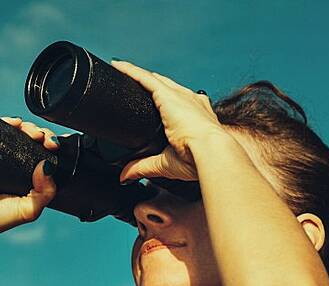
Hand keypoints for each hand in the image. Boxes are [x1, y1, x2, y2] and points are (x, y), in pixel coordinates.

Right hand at [0, 117, 59, 243]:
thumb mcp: (28, 210)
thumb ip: (44, 193)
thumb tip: (46, 165)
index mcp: (26, 178)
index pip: (43, 155)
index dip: (50, 146)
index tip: (52, 145)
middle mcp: (12, 166)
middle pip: (30, 141)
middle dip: (39, 133)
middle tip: (40, 137)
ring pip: (14, 133)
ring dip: (25, 126)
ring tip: (27, 129)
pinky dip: (4, 122)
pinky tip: (12, 122)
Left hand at [110, 60, 228, 182]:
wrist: (210, 152)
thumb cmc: (198, 159)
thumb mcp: (166, 164)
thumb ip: (144, 167)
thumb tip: (126, 176)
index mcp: (196, 117)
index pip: (177, 103)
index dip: (165, 100)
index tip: (155, 101)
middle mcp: (190, 102)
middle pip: (165, 87)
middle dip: (150, 83)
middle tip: (133, 80)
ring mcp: (179, 96)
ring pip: (153, 80)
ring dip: (136, 74)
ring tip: (119, 68)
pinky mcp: (167, 94)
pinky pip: (145, 78)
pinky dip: (131, 71)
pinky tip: (118, 65)